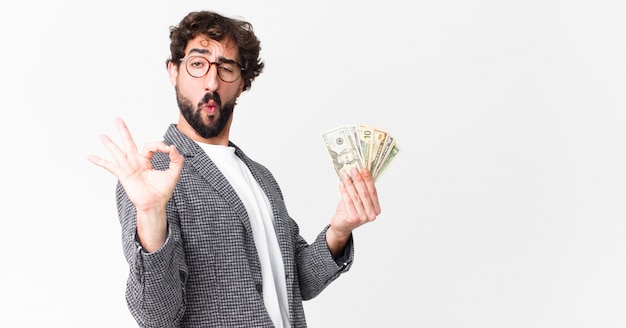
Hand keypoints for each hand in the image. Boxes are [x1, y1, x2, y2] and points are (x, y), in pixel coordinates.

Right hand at [87, 117, 183, 250]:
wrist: (155, 204)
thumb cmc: (163, 191)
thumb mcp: (174, 173)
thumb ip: (176, 159)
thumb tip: (173, 147)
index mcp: (146, 160)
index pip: (150, 146)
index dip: (159, 145)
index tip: (167, 150)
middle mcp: (136, 162)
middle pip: (128, 142)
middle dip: (123, 130)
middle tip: (118, 118)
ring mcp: (128, 168)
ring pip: (118, 152)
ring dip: (109, 143)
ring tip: (102, 135)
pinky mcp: (124, 175)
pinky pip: (110, 166)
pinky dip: (99, 161)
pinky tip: (90, 156)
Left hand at [327, 167, 380, 255]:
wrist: (342, 226)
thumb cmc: (350, 211)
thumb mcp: (358, 200)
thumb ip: (361, 190)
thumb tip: (359, 172)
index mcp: (376, 209)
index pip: (373, 191)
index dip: (368, 179)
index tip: (363, 169)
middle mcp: (372, 214)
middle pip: (365, 193)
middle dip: (359, 180)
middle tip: (353, 169)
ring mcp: (363, 218)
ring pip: (356, 197)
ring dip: (350, 184)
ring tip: (345, 175)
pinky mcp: (353, 219)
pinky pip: (348, 202)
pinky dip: (344, 192)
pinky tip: (341, 185)